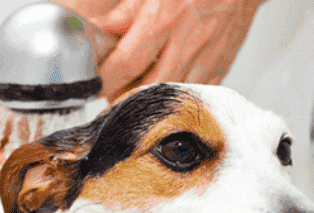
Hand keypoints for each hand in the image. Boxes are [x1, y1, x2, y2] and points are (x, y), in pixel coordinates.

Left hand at [92, 0, 264, 100]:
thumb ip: (121, 13)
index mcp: (166, 16)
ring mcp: (208, 57)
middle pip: (147, 87)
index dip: (104, 80)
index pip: (126, 63)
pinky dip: (175, 94)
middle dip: (122, 95)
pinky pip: (194, 92)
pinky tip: (164, 86)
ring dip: (148, 98)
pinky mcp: (222, 65)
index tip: (91, 84)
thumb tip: (92, 28)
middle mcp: (189, 40)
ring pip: (171, 95)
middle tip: (108, 92)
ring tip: (133, 89)